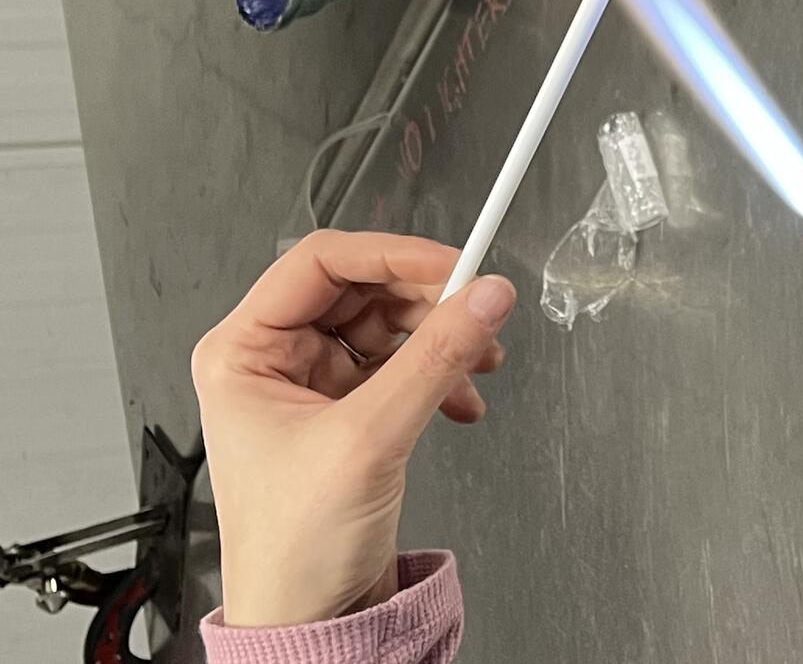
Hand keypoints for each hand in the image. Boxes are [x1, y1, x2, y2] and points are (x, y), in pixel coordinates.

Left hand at [191, 231, 515, 626]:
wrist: (308, 622)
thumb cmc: (292, 550)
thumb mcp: (370, 439)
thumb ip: (435, 357)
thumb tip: (486, 295)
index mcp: (243, 352)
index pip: (322, 263)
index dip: (393, 254)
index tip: (456, 264)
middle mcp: (274, 360)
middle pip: (363, 288)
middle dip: (427, 299)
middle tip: (478, 308)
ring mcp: (313, 385)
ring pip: (390, 323)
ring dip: (442, 337)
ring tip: (479, 359)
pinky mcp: (348, 410)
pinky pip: (404, 362)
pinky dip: (440, 373)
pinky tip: (462, 398)